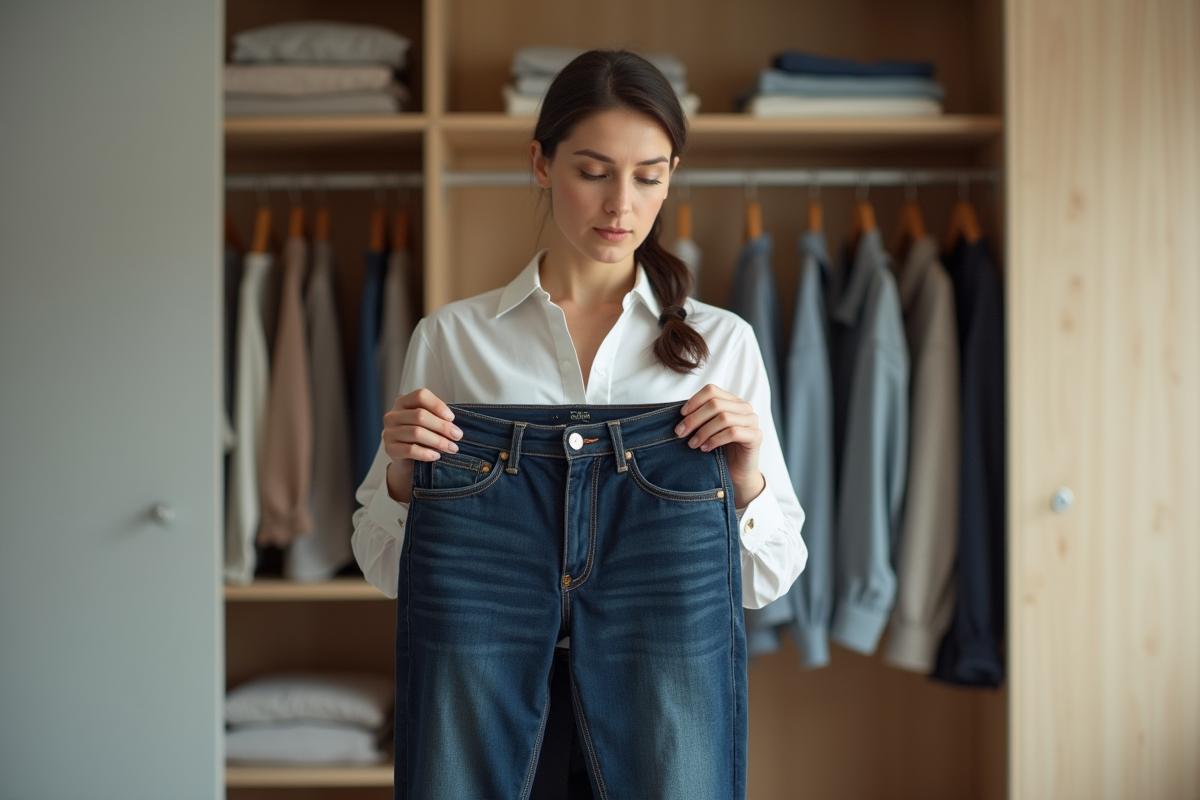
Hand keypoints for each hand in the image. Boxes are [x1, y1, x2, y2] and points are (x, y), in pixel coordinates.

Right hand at [381, 388, 461, 502]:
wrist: (407, 460)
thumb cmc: (422, 437)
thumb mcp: (429, 423)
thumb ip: (438, 418)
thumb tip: (455, 426)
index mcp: (403, 402)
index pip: (420, 396)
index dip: (438, 406)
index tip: (452, 418)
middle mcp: (392, 415)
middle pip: (420, 415)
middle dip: (442, 426)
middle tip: (457, 436)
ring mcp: (388, 432)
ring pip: (416, 432)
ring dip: (438, 441)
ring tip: (452, 448)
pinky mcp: (389, 449)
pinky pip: (410, 450)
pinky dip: (426, 453)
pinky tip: (437, 456)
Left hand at [675, 384, 766, 507]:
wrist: (737, 472)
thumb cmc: (720, 449)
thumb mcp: (708, 428)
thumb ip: (700, 417)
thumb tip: (680, 413)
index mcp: (732, 400)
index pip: (711, 390)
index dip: (694, 401)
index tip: (681, 415)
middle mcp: (744, 407)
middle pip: (715, 404)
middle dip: (694, 419)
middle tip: (680, 433)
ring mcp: (752, 420)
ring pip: (723, 418)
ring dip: (703, 431)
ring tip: (693, 444)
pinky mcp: (755, 435)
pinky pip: (733, 432)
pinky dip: (715, 440)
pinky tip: (706, 448)